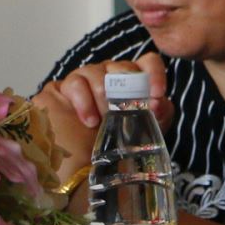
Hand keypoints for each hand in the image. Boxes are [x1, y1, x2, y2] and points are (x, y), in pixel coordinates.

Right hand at [39, 54, 171, 129]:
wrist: (92, 161)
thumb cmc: (123, 139)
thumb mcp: (149, 128)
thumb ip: (160, 113)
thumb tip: (157, 103)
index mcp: (135, 79)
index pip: (148, 63)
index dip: (154, 74)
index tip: (156, 95)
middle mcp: (111, 73)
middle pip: (121, 67)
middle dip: (125, 92)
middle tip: (125, 113)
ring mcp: (87, 77)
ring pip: (96, 73)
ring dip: (103, 98)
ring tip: (104, 121)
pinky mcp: (64, 87)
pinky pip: (74, 83)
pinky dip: (83, 102)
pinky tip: (90, 121)